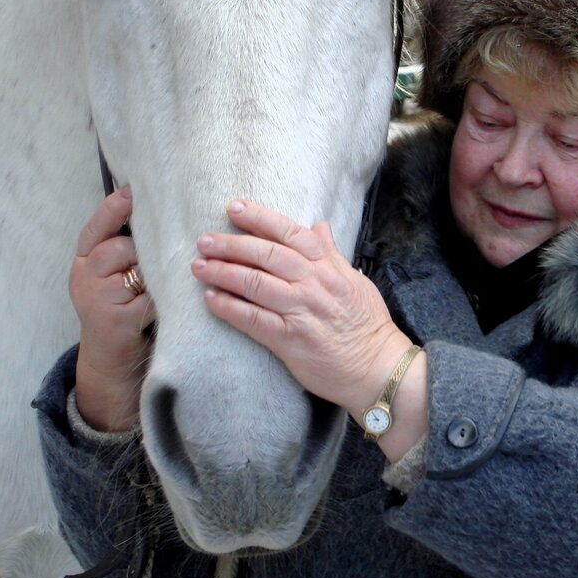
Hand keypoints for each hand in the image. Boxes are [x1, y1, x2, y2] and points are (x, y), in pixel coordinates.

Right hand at [71, 186, 154, 430]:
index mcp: (83, 260)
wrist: (111, 360)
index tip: (133, 189)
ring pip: (137, 271)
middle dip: (147, 250)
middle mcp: (84, 276)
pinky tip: (170, 301)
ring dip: (157, 275)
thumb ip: (124, 248)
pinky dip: (164, 298)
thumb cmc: (121, 308)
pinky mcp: (115, 319)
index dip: (114, 207)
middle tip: (166, 256)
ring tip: (166, 283)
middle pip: (121, 247)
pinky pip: (150, 297)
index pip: (96, 227)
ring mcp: (97, 299)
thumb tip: (156, 212)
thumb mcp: (113, 275)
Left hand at [191, 201, 427, 458]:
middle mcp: (313, 283)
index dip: (259, 218)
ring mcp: (301, 311)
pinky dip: (229, 308)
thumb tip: (319, 225)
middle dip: (230, 244)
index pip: (289, 232)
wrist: (378, 368)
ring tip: (199, 267)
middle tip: (204, 241)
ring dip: (222, 272)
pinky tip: (210, 299)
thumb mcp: (355, 280)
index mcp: (328, 266)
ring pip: (254, 283)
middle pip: (265, 254)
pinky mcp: (290, 340)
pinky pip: (253, 319)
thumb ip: (331, 253)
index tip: (234, 208)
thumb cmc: (368, 324)